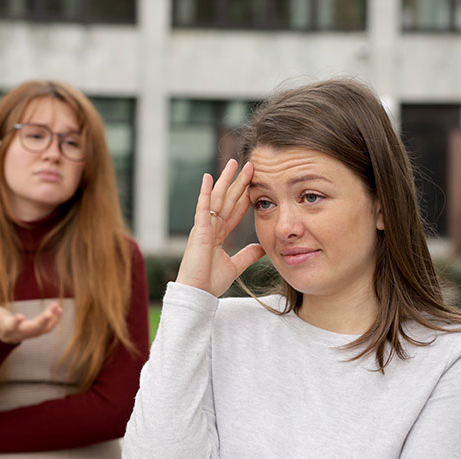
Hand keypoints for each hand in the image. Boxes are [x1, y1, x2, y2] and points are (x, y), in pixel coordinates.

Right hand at [0, 300, 61, 343]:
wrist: (3, 334)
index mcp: (6, 330)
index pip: (10, 328)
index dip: (15, 323)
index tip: (21, 316)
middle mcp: (19, 334)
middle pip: (31, 330)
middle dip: (40, 322)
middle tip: (49, 314)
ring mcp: (29, 334)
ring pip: (42, 329)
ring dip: (51, 319)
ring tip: (57, 307)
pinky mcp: (36, 332)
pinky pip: (48, 328)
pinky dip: (55, 320)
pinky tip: (59, 310)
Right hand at [176, 159, 264, 296]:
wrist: (198, 293)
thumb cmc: (210, 282)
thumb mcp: (235, 266)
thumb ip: (248, 255)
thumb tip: (262, 247)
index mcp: (218, 234)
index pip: (235, 210)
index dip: (245, 195)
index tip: (255, 182)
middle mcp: (210, 227)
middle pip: (227, 199)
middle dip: (238, 182)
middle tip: (249, 165)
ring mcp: (203, 227)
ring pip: (217, 199)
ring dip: (225, 180)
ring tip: (232, 164)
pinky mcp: (198, 231)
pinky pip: (203, 208)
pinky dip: (205, 193)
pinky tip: (208, 178)